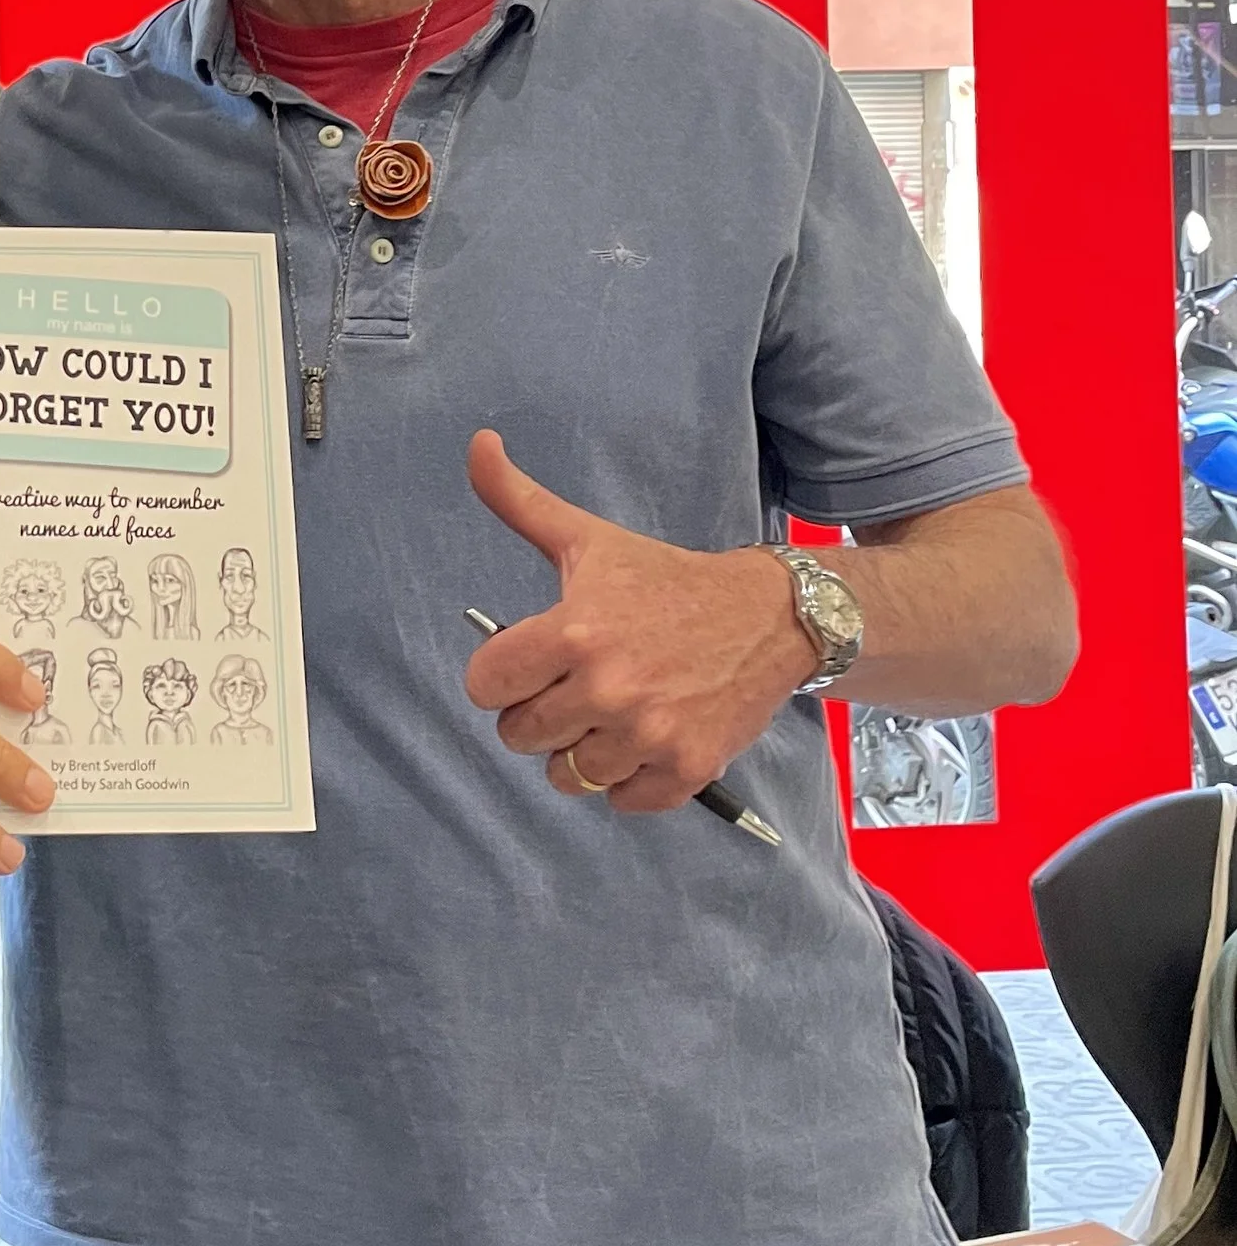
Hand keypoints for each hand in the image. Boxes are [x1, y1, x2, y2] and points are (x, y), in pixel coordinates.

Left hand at [462, 429, 809, 813]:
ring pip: (566, 775)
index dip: (501, 674)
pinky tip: (643, 739)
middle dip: (539, 713)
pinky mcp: (686, 768)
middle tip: (577, 685)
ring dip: (580, 751)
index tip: (532, 661)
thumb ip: (519, 499)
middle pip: (520, 736)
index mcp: (574, 632)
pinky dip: (626, 780)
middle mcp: (608, 689)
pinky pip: (621, 802)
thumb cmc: (665, 581)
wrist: (768, 617)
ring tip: (610, 712)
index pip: (486, 686)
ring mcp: (649, 734)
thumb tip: (476, 444)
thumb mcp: (587, 536)